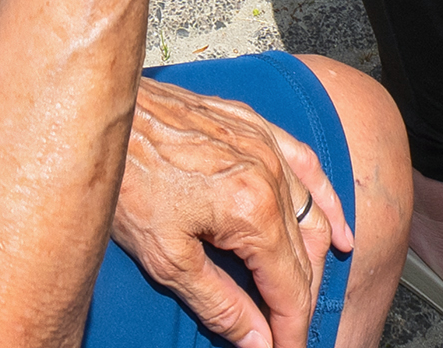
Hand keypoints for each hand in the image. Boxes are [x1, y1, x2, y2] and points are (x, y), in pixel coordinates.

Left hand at [108, 76, 341, 347]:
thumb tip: (259, 341)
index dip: (291, 329)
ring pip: (311, 214)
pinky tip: (338, 229)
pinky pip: (305, 165)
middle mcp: (271, 175)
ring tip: (305, 298)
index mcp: (253, 211)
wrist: (103, 117)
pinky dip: (325, 201)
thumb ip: (220, 305)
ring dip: (313, 261)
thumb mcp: (166, 259)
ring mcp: (266, 145)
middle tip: (285, 333)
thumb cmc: (126, 181)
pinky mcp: (253, 126)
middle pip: (306, 256)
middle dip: (300, 302)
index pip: (291, 287)